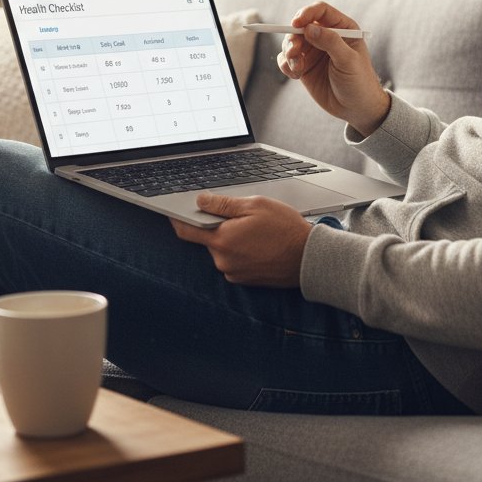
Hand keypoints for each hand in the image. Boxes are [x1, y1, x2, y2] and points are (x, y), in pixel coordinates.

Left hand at [171, 193, 311, 286]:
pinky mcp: (243, 280)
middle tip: (241, 216)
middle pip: (208, 238)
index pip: (186, 230)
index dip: (177, 218)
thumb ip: (223, 204)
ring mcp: (233, 272)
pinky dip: (240, 251)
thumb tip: (200, 201)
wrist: (308, 258)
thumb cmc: (285, 229)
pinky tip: (259, 244)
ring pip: (222, 249)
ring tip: (257, 231)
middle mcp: (223, 260)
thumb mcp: (255, 206)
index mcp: (222, 239)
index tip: (172, 210)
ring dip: (231, 238)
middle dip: (218, 225)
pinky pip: (233, 261)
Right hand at [277, 1, 390, 135]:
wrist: (356, 109)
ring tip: (297, 69)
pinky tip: (295, 75)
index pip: (320, 11)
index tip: (296, 24)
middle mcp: (326, 36)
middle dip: (294, 37)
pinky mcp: (304, 65)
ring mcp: (313, 50)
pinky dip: (286, 64)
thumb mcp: (348, 61)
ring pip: (291, 41)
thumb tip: (309, 29)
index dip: (306, 13)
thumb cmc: (359, 82)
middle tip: (294, 52)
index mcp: (342, 28)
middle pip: (301, 25)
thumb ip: (331, 42)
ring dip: (289, 52)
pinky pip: (286, 58)